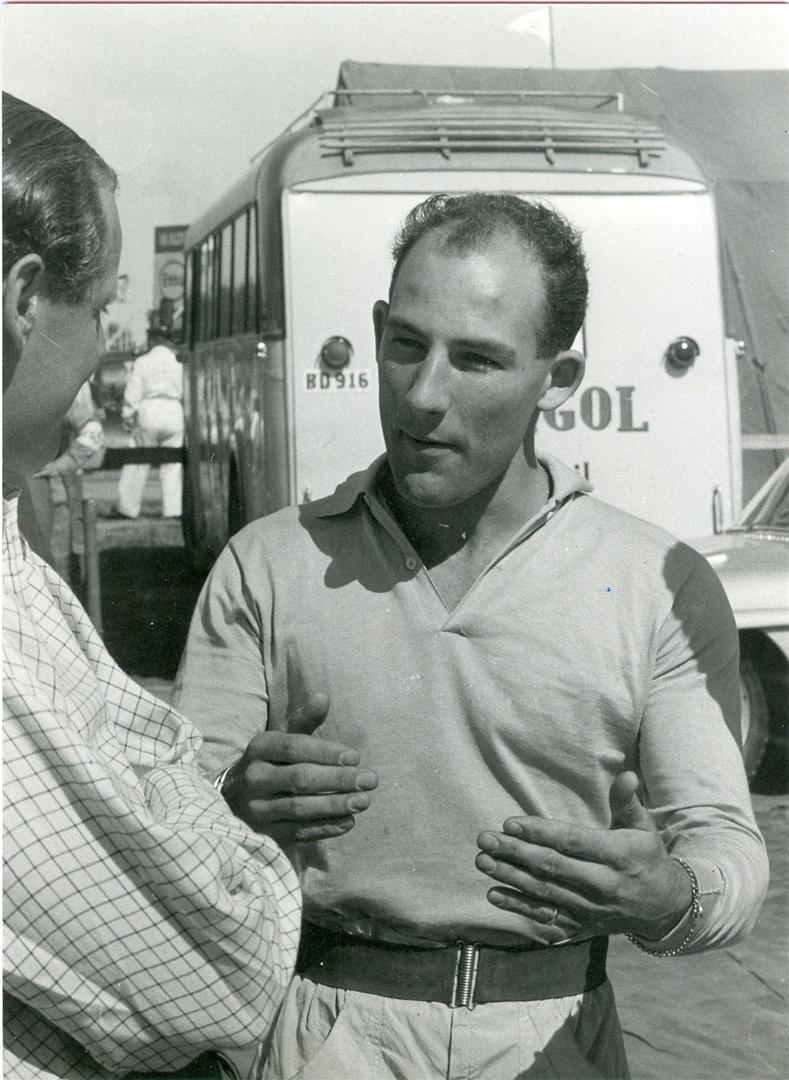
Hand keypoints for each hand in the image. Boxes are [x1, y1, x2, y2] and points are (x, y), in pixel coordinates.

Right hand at [222, 693, 377, 843]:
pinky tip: (348, 822)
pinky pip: (297, 832)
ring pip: (299, 808)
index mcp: (260, 748)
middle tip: (370, 780)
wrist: (231, 799)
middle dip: (338, 780)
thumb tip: (324, 697)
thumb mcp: (280, 737)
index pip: (294, 747)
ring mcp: (257, 808)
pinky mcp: (264, 833)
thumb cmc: (268, 762)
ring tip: (364, 801)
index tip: (356, 757)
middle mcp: (254, 777)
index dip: (325, 752)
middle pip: (299, 779)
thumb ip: (304, 720)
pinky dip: (324, 828)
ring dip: (335, 805)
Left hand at [475, 771, 691, 941]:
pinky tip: (494, 894)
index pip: (573, 842)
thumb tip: (624, 773)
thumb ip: (627, 801)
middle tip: (486, 839)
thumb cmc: (646, 857)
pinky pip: (545, 918)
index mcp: (617, 855)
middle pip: (552, 867)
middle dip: (516, 853)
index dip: (540, 833)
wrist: (663, 908)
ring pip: (544, 892)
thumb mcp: (643, 827)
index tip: (510, 823)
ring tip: (482, 861)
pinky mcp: (580, 925)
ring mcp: (589, 909)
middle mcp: (602, 884)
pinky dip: (518, 907)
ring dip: (510, 877)